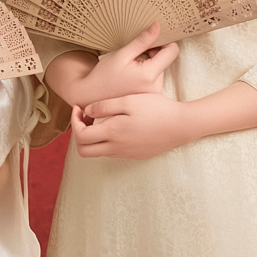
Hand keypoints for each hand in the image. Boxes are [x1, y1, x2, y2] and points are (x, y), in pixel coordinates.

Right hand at [46, 24, 179, 107]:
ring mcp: (154, 94)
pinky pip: (156, 79)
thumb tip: (158, 26)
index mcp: (149, 75)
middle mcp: (156, 87)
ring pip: (161, 69)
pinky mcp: (151, 98)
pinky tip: (133, 77)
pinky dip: (148, 74)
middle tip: (135, 55)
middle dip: (154, 54)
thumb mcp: (122, 55)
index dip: (164, 42)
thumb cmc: (104, 75)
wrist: (93, 96)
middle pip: (166, 60)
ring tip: (131, 68)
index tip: (151, 40)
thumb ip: (142, 41)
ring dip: (150, 64)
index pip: (172, 52)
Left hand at [73, 79, 256, 160]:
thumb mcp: (129, 101)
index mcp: (113, 133)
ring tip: (102, 120)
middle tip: (86, 118)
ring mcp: (126, 154)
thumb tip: (86, 111)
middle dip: (79, 134)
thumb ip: (104, 106)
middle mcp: (117, 148)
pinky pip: (113, 152)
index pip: (80, 136)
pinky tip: (118, 126)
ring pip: (99, 152)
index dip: (74, 122)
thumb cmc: (157, 109)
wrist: (181, 125)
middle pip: (84, 151)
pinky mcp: (136, 156)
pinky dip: (108, 141)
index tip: (79, 108)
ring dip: (94, 138)